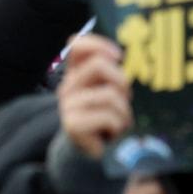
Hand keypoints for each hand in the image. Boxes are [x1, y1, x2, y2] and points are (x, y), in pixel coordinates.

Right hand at [58, 35, 131, 160]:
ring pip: (110, 95)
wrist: (90, 149)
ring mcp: (68, 105)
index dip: (99, 45)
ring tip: (117, 121)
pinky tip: (110, 132)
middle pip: (99, 65)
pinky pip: (109, 117)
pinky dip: (118, 126)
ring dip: (124, 111)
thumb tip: (116, 56)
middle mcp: (67, 86)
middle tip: (125, 97)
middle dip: (121, 81)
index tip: (117, 56)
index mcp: (75, 74)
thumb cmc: (104, 114)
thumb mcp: (109, 89)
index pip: (77, 45)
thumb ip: (109, 71)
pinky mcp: (73, 124)